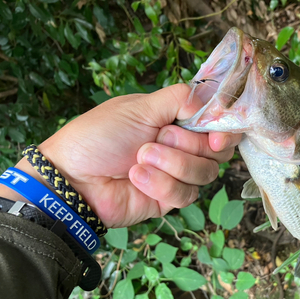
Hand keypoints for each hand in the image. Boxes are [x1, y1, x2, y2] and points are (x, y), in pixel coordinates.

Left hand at [0, 84, 240, 227]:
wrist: (74, 178)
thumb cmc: (101, 136)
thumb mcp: (139, 107)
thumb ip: (179, 98)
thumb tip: (210, 101)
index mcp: (177, 121)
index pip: (218, 126)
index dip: (224, 130)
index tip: (216, 135)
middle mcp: (182, 147)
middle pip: (218, 152)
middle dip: (190, 145)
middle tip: (160, 137)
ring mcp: (177, 174)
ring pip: (205, 173)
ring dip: (173, 164)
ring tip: (140, 158)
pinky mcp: (169, 198)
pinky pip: (185, 194)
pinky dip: (160, 184)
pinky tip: (135, 177)